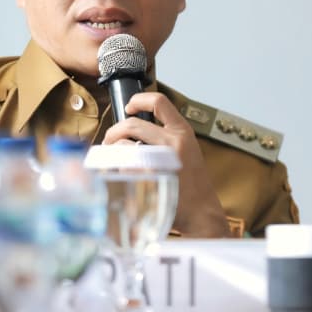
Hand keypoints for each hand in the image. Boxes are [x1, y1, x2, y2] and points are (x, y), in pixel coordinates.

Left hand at [102, 92, 228, 237]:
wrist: (201, 211)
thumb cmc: (191, 184)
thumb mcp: (186, 150)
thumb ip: (165, 137)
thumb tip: (132, 129)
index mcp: (183, 131)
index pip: (159, 101)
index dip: (139, 100)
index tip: (129, 107)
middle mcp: (173, 141)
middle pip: (132, 124)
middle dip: (114, 131)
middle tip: (110, 140)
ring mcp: (161, 158)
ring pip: (124, 144)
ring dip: (113, 150)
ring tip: (113, 159)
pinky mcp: (151, 176)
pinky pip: (123, 165)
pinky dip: (117, 168)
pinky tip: (121, 174)